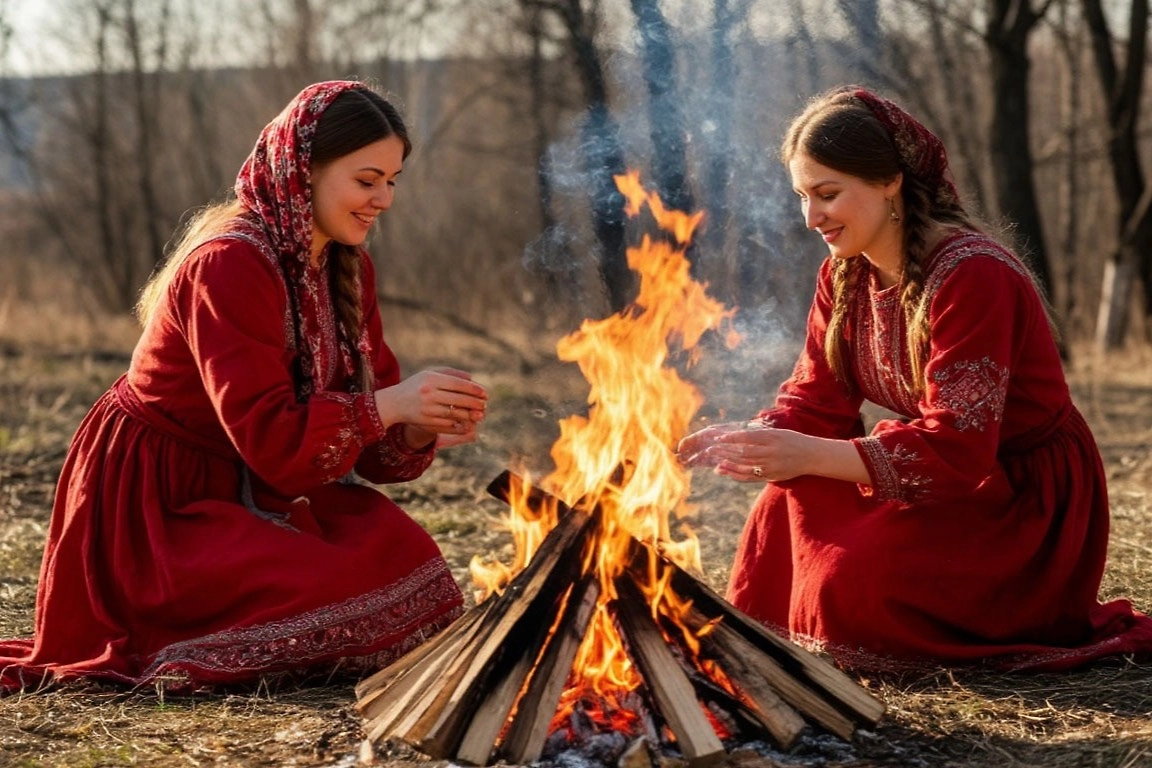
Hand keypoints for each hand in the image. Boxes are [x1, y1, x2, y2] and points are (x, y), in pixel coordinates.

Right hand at [374, 367, 487, 439]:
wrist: (394, 403)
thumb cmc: (416, 385)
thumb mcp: (430, 374)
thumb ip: (451, 374)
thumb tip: (472, 379)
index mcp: (431, 379)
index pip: (458, 384)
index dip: (474, 389)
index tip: (485, 393)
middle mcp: (429, 394)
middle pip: (459, 400)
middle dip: (476, 403)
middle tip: (485, 405)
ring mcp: (428, 410)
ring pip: (456, 413)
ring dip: (470, 415)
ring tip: (479, 414)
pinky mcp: (427, 423)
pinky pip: (449, 425)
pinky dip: (460, 424)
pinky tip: (467, 423)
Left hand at [681, 423, 812, 482]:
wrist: (812, 456)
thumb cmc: (794, 441)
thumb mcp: (779, 433)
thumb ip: (760, 435)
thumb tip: (739, 435)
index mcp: (772, 438)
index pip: (748, 438)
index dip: (732, 439)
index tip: (719, 438)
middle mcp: (771, 453)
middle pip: (743, 453)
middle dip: (725, 451)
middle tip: (710, 449)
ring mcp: (770, 466)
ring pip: (744, 465)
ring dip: (727, 464)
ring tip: (714, 462)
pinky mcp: (770, 476)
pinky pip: (750, 477)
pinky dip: (736, 475)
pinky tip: (725, 471)